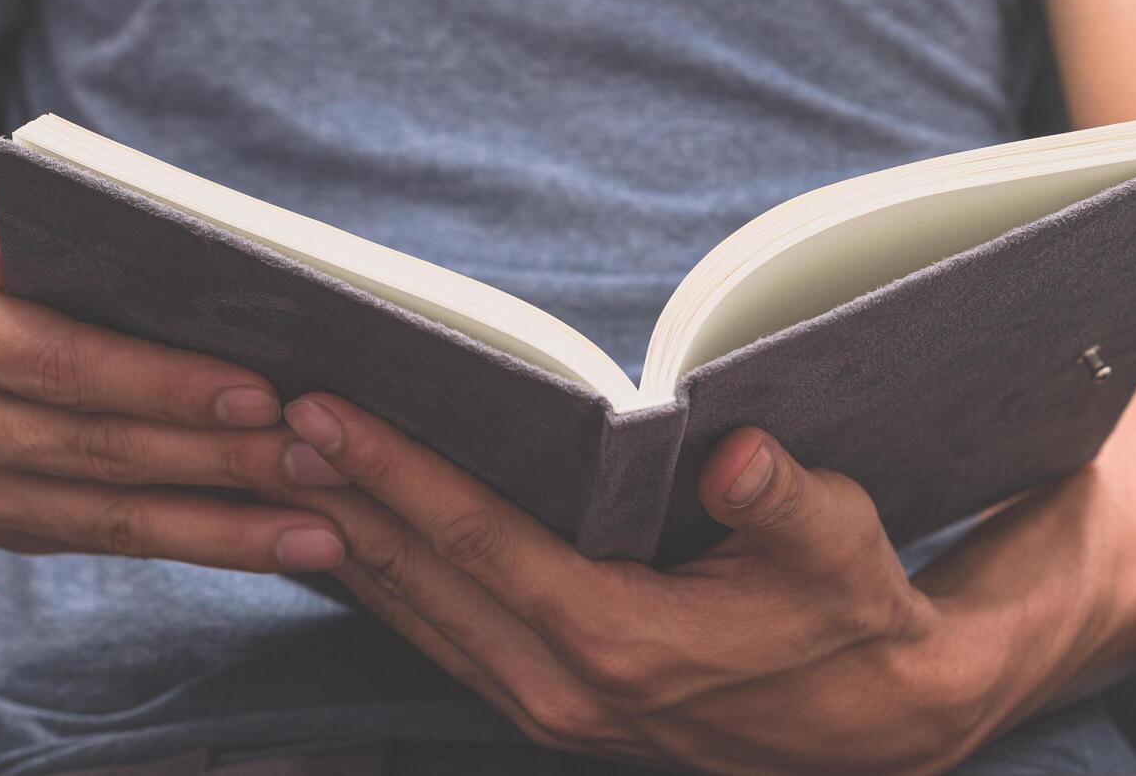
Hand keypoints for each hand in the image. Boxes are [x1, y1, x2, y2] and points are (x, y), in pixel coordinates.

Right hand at [0, 163, 343, 570]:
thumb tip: (11, 231)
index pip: (65, 360)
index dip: (165, 383)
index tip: (261, 393)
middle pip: (103, 450)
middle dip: (224, 461)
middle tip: (327, 459)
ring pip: (111, 519)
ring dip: (226, 528)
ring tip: (324, 529)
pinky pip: (103, 542)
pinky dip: (193, 544)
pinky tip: (269, 542)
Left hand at [271, 394, 1011, 773]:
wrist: (869, 722)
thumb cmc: (848, 614)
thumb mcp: (840, 546)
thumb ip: (787, 501)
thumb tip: (735, 458)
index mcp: (620, 638)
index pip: (476, 538)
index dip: (394, 470)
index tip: (323, 413)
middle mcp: (564, 683)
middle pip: (421, 574)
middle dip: (340, 493)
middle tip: (266, 419)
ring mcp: (548, 704)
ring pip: (415, 613)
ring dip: (348, 537)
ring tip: (285, 464)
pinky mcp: (547, 704)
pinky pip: (438, 637)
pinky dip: (385, 583)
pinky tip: (349, 536)